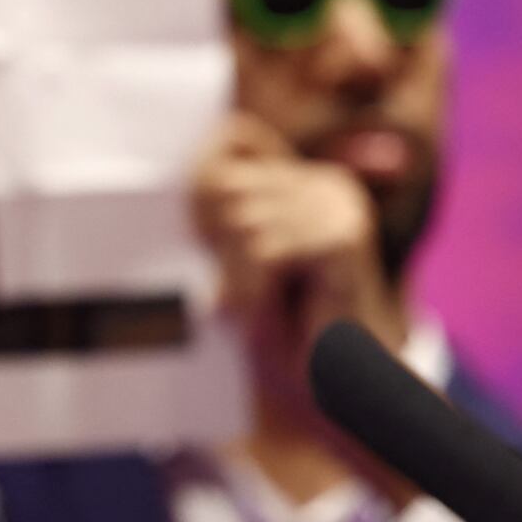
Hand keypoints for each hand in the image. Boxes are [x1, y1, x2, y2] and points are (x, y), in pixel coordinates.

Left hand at [193, 112, 406, 403]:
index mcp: (299, 177)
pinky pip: (264, 250)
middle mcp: (323, 181)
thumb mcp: (232, 258)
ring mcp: (338, 205)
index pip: (233, 135)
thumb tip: (178, 178)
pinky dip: (249, 287)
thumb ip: (213, 211)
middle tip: (231, 286)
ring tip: (249, 304)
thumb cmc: (278, 327)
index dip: (201, 179)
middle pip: (227, 183)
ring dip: (231, 273)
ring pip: (240, 220)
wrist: (333, 386)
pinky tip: (259, 311)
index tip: (198, 234)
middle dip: (213, 240)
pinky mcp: (343, 238)